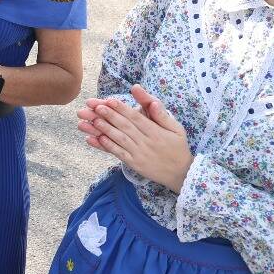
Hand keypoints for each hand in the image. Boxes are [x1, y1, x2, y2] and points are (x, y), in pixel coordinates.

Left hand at [76, 86, 192, 189]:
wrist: (180, 173)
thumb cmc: (177, 147)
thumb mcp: (176, 129)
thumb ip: (162, 115)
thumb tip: (152, 102)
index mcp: (156, 132)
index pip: (136, 118)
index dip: (122, 109)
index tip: (109, 100)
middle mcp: (146, 142)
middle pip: (125, 127)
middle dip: (109, 116)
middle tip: (96, 107)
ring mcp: (139, 154)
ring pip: (120, 139)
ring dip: (105, 129)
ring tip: (93, 120)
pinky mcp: (134, 163)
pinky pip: (119, 153)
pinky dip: (108, 146)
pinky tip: (97, 139)